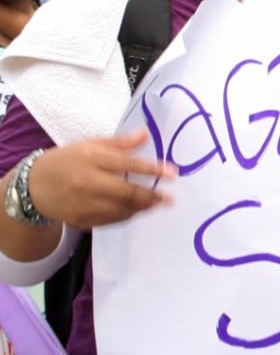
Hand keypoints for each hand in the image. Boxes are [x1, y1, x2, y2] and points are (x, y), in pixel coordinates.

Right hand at [29, 130, 176, 229]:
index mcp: (91, 159)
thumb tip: (145, 134)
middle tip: (170, 198)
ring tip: (157, 204)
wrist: (33, 186)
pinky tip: (137, 210)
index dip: (152, 169)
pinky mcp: (80, 220)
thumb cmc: (67, 160)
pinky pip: (110, 220)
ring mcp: (82, 204)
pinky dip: (127, 216)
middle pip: (126, 192)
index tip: (172, 173)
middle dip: (151, 196)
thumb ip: (120, 143)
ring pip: (120, 210)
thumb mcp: (90, 144)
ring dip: (142, 208)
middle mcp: (87, 182)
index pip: (127, 164)